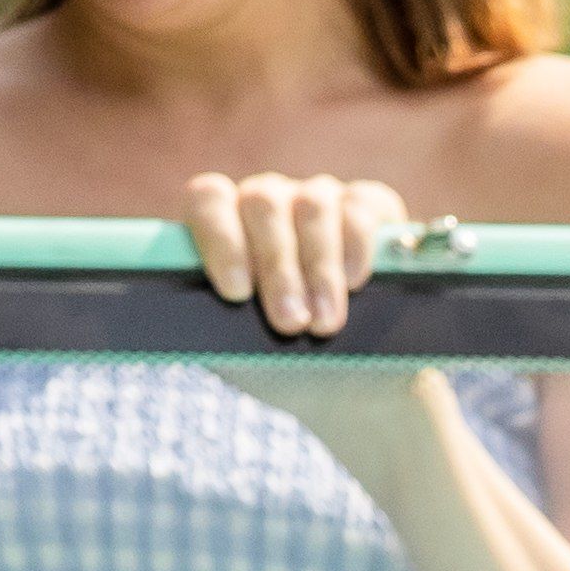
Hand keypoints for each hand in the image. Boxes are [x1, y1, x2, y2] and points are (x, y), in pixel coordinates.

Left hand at [186, 169, 410, 335]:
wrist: (345, 373)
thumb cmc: (281, 355)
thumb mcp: (245, 347)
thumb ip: (221, 327)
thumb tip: (201, 328)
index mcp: (226, 223)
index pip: (208, 200)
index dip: (220, 239)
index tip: (236, 292)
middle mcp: (268, 201)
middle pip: (263, 204)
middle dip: (277, 267)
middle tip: (289, 324)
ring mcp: (317, 197)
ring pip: (312, 207)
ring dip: (319, 269)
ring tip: (323, 322)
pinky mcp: (367, 204)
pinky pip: (358, 209)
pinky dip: (356, 246)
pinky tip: (355, 282)